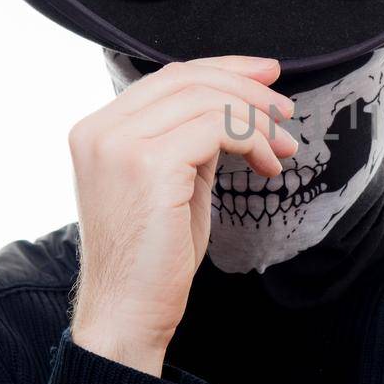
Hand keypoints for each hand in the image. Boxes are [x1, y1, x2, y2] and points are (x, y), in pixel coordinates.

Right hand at [67, 55, 297, 375]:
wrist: (128, 313)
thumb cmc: (153, 258)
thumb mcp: (171, 182)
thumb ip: (189, 140)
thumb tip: (235, 106)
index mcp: (98, 130)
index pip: (168, 77)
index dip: (223, 69)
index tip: (266, 77)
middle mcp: (100, 130)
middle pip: (187, 79)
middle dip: (246, 88)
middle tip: (285, 111)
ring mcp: (119, 145)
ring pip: (206, 100)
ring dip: (257, 120)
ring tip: (283, 147)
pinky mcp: (148, 165)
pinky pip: (217, 128)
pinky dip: (252, 140)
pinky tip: (267, 166)